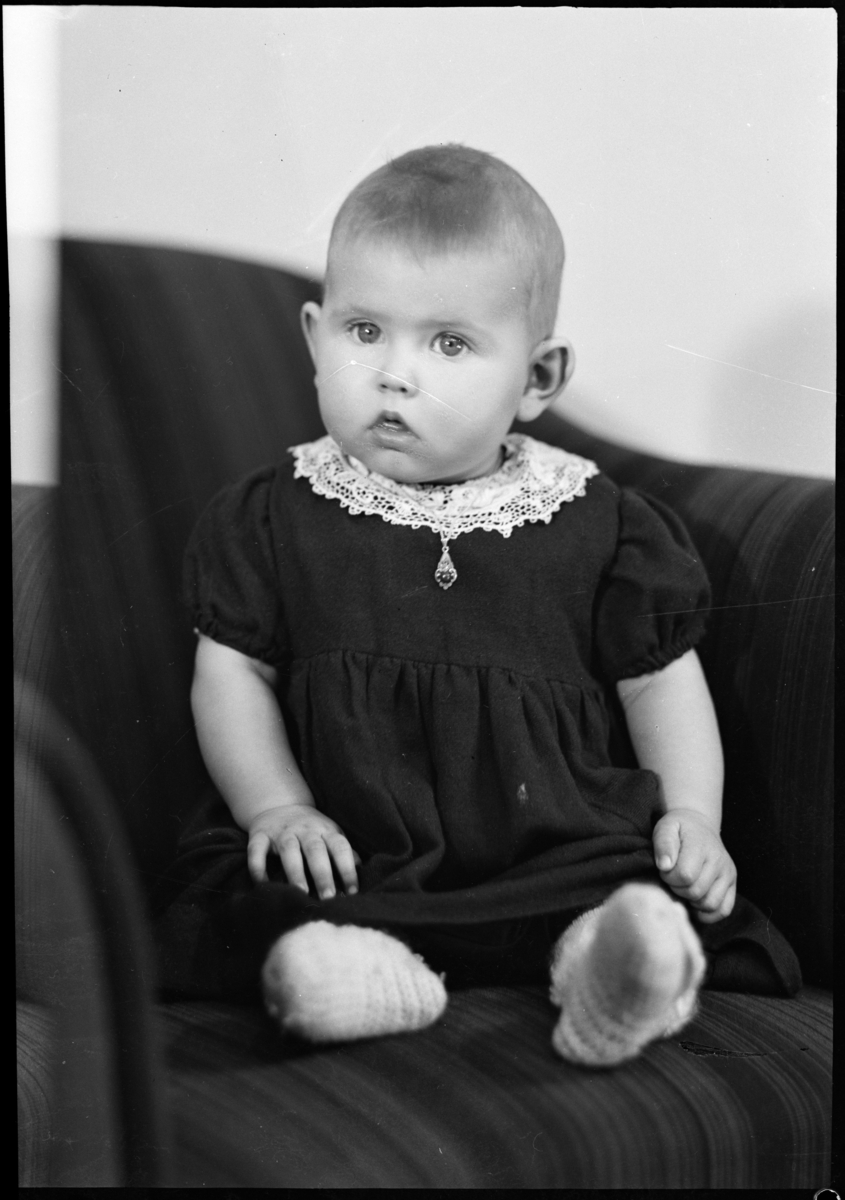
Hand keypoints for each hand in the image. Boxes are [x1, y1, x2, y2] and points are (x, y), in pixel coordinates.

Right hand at [247, 804, 360, 896]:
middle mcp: (304, 830)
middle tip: (328, 898)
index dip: (347, 869)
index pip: (340, 848)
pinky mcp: (259, 835)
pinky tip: (263, 883)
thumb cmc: (311, 829)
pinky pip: (257, 850)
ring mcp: (281, 832)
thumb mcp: (330, 834)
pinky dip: (258, 866)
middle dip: (323, 874)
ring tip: (301, 893)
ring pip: (289, 850)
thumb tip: (362, 870)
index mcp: (325, 831)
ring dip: (295, 872)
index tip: (353, 891)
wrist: (279, 804)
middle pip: (316, 850)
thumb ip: (344, 852)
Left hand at [652, 808, 736, 922]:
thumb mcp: (666, 828)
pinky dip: (707, 914)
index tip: (665, 869)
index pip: (685, 876)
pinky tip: (694, 903)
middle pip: (696, 892)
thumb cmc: (679, 829)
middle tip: (673, 878)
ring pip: (709, 904)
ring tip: (684, 887)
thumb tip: (665, 866)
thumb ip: (663, 844)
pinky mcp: (733, 885)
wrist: (699, 826)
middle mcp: (719, 861)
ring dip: (691, 901)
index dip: (669, 877)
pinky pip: (723, 910)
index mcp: (702, 846)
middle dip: (677, 889)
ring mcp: (729, 874)